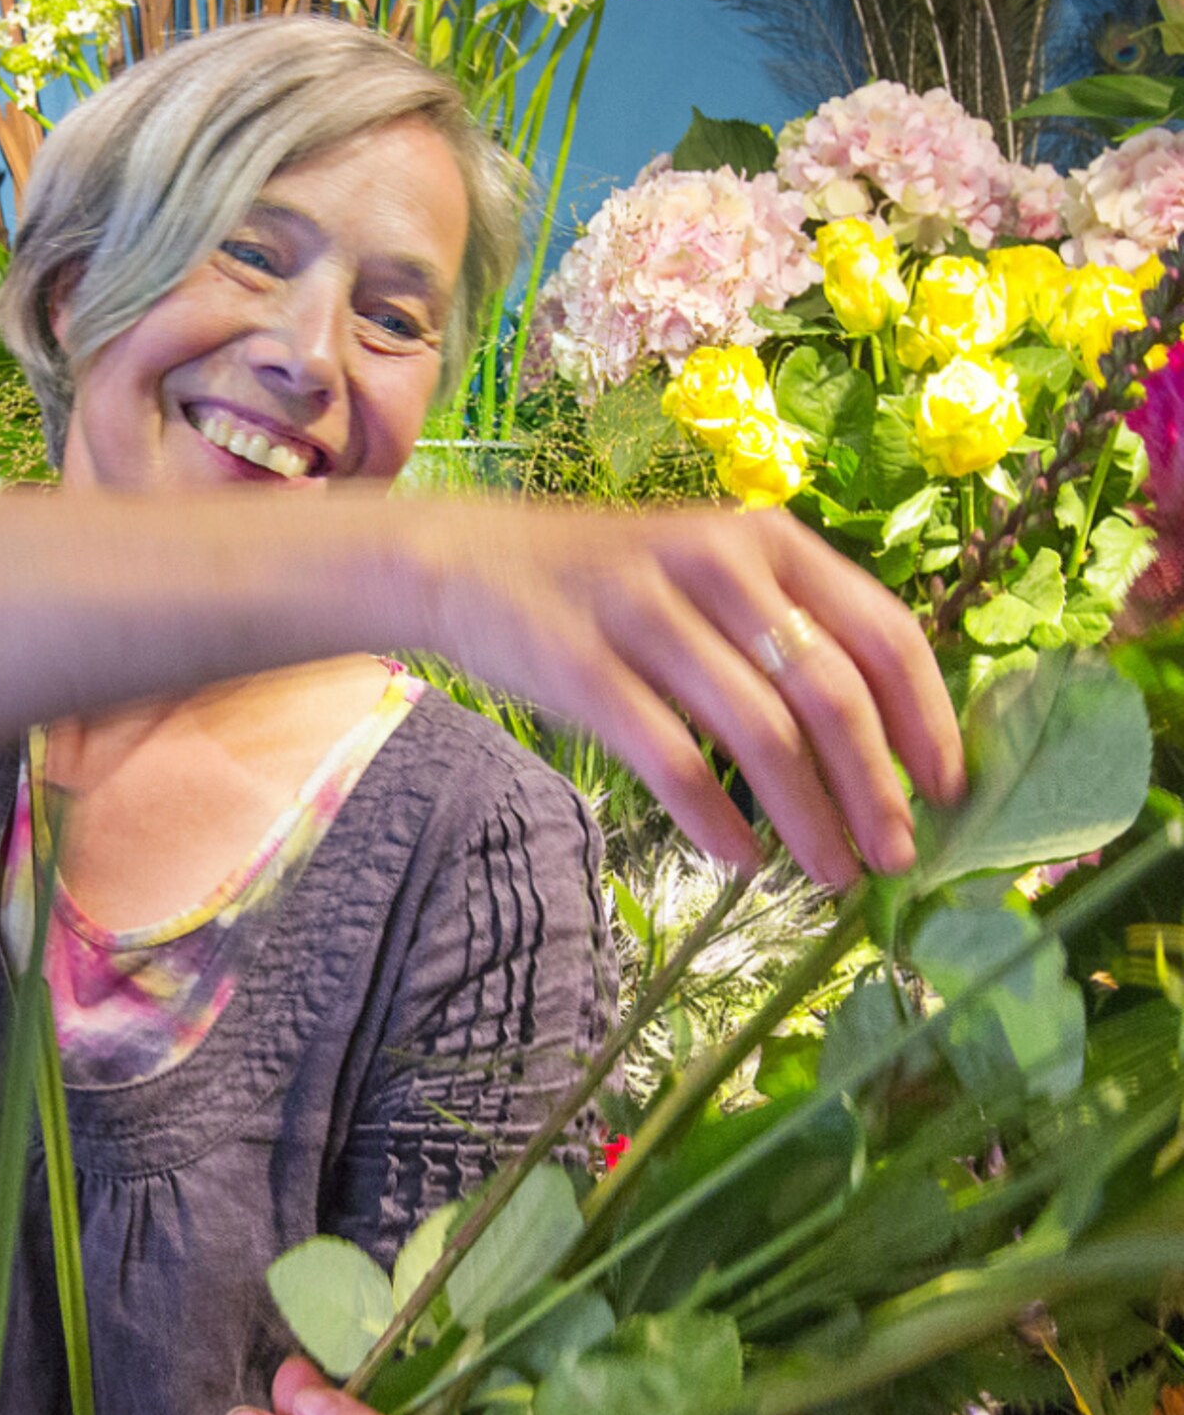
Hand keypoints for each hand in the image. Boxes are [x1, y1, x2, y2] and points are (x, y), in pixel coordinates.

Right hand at [431, 500, 966, 887]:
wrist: (465, 563)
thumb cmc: (605, 583)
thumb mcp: (706, 574)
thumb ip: (784, 627)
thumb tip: (883, 741)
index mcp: (765, 541)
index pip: (882, 631)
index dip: (926, 718)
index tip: (948, 791)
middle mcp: (714, 565)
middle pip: (828, 691)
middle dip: (875, 786)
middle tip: (896, 857)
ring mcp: (643, 612)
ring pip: (757, 731)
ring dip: (807, 816)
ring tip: (831, 873)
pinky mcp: (579, 665)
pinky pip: (669, 756)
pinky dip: (714, 817)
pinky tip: (740, 857)